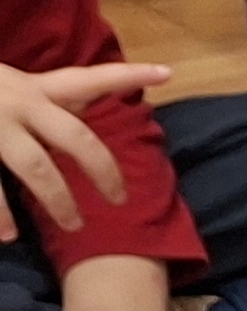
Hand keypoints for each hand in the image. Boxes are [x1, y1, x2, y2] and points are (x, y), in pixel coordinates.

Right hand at [0, 60, 169, 238]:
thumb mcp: (16, 86)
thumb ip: (51, 98)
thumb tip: (93, 98)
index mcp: (34, 88)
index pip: (87, 80)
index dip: (126, 76)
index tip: (166, 72)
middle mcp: (18, 103)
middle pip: (75, 138)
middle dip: (102, 170)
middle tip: (120, 198)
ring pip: (36, 168)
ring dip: (58, 200)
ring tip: (76, 225)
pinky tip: (7, 237)